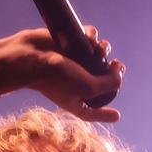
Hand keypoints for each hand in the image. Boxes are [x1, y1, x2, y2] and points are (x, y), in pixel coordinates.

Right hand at [8, 25, 123, 122]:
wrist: (31, 57)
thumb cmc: (56, 78)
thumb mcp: (88, 88)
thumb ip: (110, 84)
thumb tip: (119, 72)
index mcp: (76, 101)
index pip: (93, 111)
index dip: (105, 114)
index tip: (116, 115)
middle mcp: (75, 84)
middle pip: (100, 81)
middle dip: (113, 73)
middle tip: (118, 65)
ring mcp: (73, 63)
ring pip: (97, 56)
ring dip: (104, 50)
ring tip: (101, 49)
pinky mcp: (69, 45)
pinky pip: (87, 38)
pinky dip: (91, 36)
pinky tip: (90, 37)